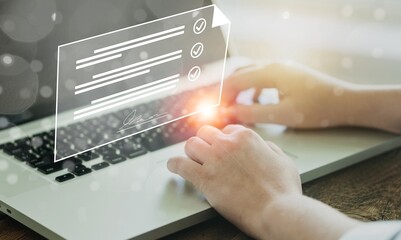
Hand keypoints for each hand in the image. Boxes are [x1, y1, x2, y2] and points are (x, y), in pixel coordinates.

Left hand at [167, 124, 301, 237]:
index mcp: (246, 137)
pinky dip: (174, 165)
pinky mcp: (204, 178)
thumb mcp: (284, 161)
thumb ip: (270, 149)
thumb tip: (263, 146)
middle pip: (205, 133)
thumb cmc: (283, 190)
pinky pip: (180, 164)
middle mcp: (227, 144)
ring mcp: (214, 160)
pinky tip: (174, 167)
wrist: (277, 211)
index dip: (224, 141)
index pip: (226, 130)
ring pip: (191, 145)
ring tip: (193, 161)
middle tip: (206, 155)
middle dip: (206, 143)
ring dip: (191, 153)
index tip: (221, 149)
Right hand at [223, 62, 354, 128]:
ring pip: (250, 74)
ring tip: (232, 106)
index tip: (214, 110)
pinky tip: (252, 101)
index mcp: (271, 72)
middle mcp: (274, 65)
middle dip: (226, 91)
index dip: (221, 96)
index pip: (236, 80)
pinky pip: (261, 78)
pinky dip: (252, 89)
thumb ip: (253, 113)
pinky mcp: (287, 74)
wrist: (346, 102)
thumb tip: (230, 113)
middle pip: (240, 73)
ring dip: (238, 89)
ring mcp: (281, 68)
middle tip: (218, 107)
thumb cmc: (318, 109)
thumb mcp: (283, 115)